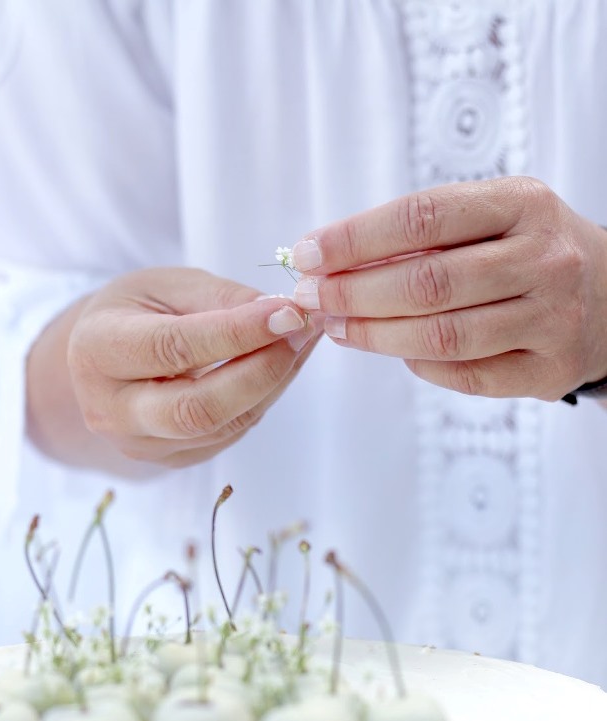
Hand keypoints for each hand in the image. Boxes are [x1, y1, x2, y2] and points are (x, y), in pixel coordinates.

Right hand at [28, 267, 317, 471]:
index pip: (172, 348)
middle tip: (302, 332)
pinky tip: (284, 365)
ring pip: (221, 426)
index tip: (287, 312)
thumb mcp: (166, 285)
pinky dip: (264, 398)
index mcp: (97, 350)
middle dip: (260, 372)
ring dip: (272, 384)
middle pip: (195, 409)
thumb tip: (282, 314)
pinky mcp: (171, 460)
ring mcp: (140, 444)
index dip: (235, 333)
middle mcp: (111, 409)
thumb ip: (220, 298)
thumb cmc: (135, 312)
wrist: (101, 362)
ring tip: (302, 341)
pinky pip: (229, 434)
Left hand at [291, 177, 606, 400]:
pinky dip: (422, 366)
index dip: (356, 238)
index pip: (424, 217)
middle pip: (428, 282)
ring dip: (375, 335)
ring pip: (443, 336)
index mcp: (524, 204)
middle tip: (312, 299)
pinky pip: (468, 376)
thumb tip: (332, 262)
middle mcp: (544, 259)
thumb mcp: (495, 217)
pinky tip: (397, 352)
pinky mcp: (549, 370)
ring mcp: (552, 318)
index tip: (308, 254)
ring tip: (337, 328)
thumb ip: (426, 235)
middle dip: (354, 293)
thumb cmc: (531, 252)